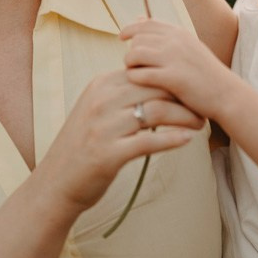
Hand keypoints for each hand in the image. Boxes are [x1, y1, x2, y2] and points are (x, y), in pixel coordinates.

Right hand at [35, 68, 203, 221]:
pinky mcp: (108, 153)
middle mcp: (101, 101)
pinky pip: (148, 142)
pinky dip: (171, 139)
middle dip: (183, 97)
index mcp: (100, 85)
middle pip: (154, 89)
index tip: (193, 90)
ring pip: (155, 112)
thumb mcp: (96, 109)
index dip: (173, 81)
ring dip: (183, 117)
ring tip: (200, 123)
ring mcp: (104, 127)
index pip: (146, 74)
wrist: (55, 183)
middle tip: (203, 106)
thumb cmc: (82, 146)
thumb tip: (154, 82)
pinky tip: (187, 139)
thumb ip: (120, 93)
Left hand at [120, 19, 232, 121]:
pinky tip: (140, 85)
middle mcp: (176, 41)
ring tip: (135, 74)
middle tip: (134, 64)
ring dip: (130, 65)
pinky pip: (140, 74)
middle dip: (131, 51)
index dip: (130, 29)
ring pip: (135, 54)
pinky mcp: (172, 78)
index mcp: (180, 32)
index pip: (146, 23)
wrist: (227, 94)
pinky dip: (135, 79)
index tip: (122, 38)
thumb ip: (165, 34)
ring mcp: (174, 58)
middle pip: (137, 39)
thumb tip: (139, 18)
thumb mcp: (188, 46)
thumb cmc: (205, 73)